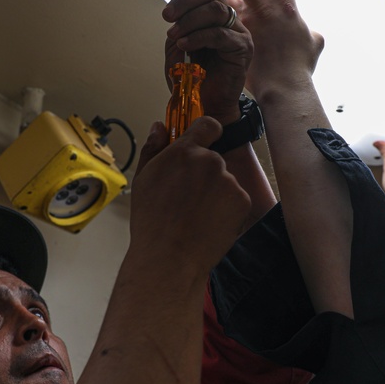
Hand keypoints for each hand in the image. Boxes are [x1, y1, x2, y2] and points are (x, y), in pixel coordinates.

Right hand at [129, 118, 250, 273]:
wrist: (170, 258)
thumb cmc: (152, 222)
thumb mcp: (142, 180)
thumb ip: (153, 148)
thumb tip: (159, 127)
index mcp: (185, 152)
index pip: (208, 125)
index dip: (206, 133)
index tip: (203, 143)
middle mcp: (210, 161)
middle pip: (213, 159)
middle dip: (204, 173)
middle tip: (188, 197)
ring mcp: (229, 181)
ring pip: (225, 180)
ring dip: (216, 192)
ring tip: (197, 215)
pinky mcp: (242, 201)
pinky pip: (236, 199)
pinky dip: (227, 209)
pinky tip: (209, 222)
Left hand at [163, 0, 252, 124]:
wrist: (202, 106)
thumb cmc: (191, 78)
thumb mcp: (178, 41)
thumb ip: (181, 17)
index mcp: (216, 16)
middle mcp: (230, 20)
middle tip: (167, 14)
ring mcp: (239, 33)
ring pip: (215, 9)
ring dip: (189, 19)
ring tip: (174, 34)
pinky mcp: (242, 48)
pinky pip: (218, 33)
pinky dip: (197, 36)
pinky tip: (183, 45)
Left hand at [199, 0, 323, 96]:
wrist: (288, 88)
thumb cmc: (299, 69)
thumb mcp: (311, 46)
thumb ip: (311, 35)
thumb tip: (313, 34)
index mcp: (285, 3)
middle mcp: (266, 6)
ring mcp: (249, 21)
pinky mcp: (236, 36)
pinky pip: (212, 24)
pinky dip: (197, 19)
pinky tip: (182, 12)